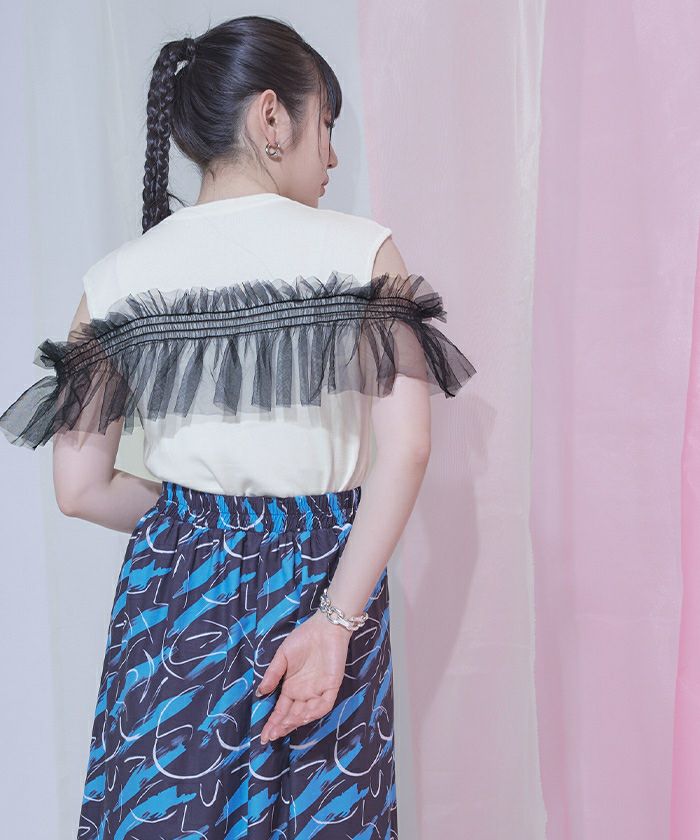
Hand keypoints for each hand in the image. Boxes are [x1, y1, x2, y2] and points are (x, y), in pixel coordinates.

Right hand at [258, 609, 351, 744]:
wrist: (324, 627)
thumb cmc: (303, 639)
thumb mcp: (282, 656)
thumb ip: (272, 675)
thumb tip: (260, 693)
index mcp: (291, 688)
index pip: (281, 710)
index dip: (272, 723)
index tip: (263, 736)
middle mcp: (304, 693)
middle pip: (292, 716)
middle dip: (282, 727)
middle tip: (271, 735)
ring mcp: (318, 691)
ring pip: (307, 713)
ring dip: (296, 721)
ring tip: (284, 725)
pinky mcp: (331, 687)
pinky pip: (324, 705)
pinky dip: (314, 711)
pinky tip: (303, 715)